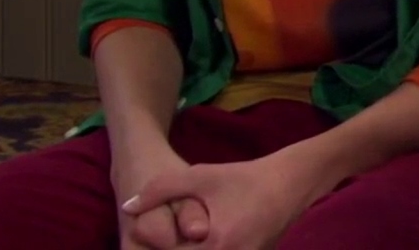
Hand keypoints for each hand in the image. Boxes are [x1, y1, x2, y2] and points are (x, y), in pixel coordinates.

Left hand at [122, 148, 325, 249]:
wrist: (291, 184)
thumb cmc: (244, 178)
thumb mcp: (200, 176)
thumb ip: (160, 189)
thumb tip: (128, 207)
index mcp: (215, 247)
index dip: (153, 249)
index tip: (144, 235)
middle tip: (157, 241)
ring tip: (176, 241)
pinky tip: (191, 243)